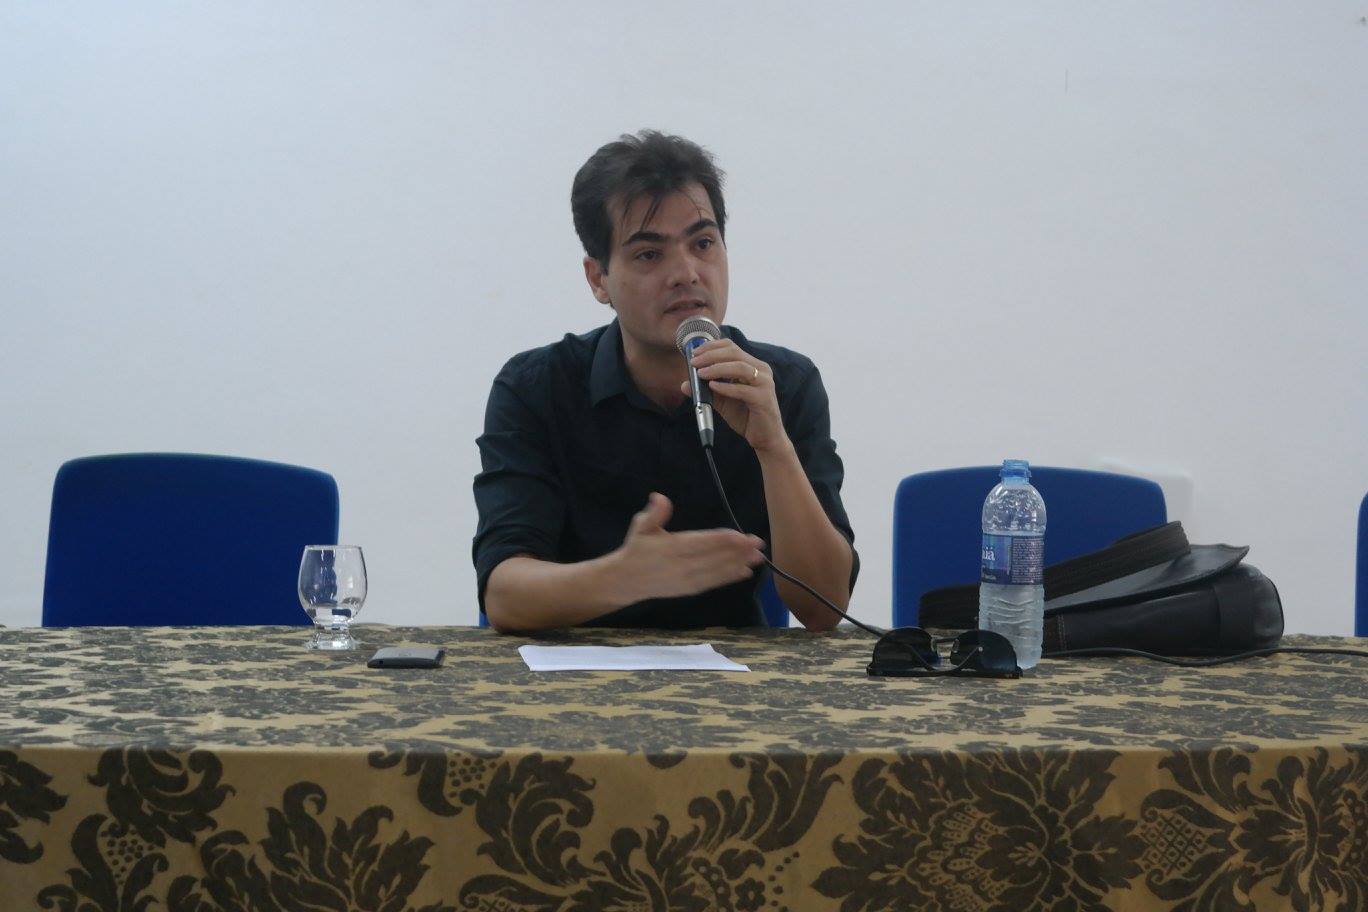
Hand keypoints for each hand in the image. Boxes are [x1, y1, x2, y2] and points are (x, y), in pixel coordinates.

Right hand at [613, 493, 765, 601]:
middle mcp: (681, 565)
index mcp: (671, 548)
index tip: (741, 536)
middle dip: (737, 551)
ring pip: (716, 571)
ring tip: (758, 558)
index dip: (722, 540)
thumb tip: (659, 497)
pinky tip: (745, 572)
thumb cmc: (637, 549)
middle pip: (714, 557)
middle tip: (759, 545)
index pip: (701, 542)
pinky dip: (729, 577)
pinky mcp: (689, 589)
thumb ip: (654, 514)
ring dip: (738, 564)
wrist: (625, 580)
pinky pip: (712, 582)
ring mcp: (686, 579)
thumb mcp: (640, 527)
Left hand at [679, 339, 789, 453]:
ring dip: (717, 368)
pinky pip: (743, 390)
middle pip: (734, 353)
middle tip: (694, 363)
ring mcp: (765, 383)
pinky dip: (726, 387)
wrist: (765, 438)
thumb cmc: (746, 416)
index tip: (694, 353)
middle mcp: (761, 370)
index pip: (732, 347)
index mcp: (753, 366)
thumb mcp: (722, 401)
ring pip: (739, 367)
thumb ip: (706, 391)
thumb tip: (685, 385)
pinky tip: (713, 387)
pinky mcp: (764, 399)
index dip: (711, 347)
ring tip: (701, 374)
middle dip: (711, 356)